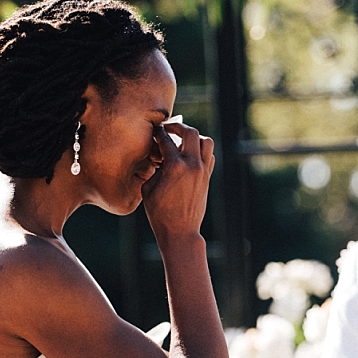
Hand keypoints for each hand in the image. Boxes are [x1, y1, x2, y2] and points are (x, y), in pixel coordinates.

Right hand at [142, 122, 214, 241]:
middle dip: (179, 126)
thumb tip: (159, 156)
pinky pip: (209, 156)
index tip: (155, 130)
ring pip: (206, 141)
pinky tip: (189, 155)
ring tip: (182, 141)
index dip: (158, 132)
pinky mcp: (207, 178)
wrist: (180, 231)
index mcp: (175, 167)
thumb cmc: (159, 212)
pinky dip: (201, 151)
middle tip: (169, 128)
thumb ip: (154, 168)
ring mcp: (202, 171)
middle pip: (191, 132)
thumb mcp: (148, 188)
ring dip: (194, 137)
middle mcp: (192, 165)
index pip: (166, 140)